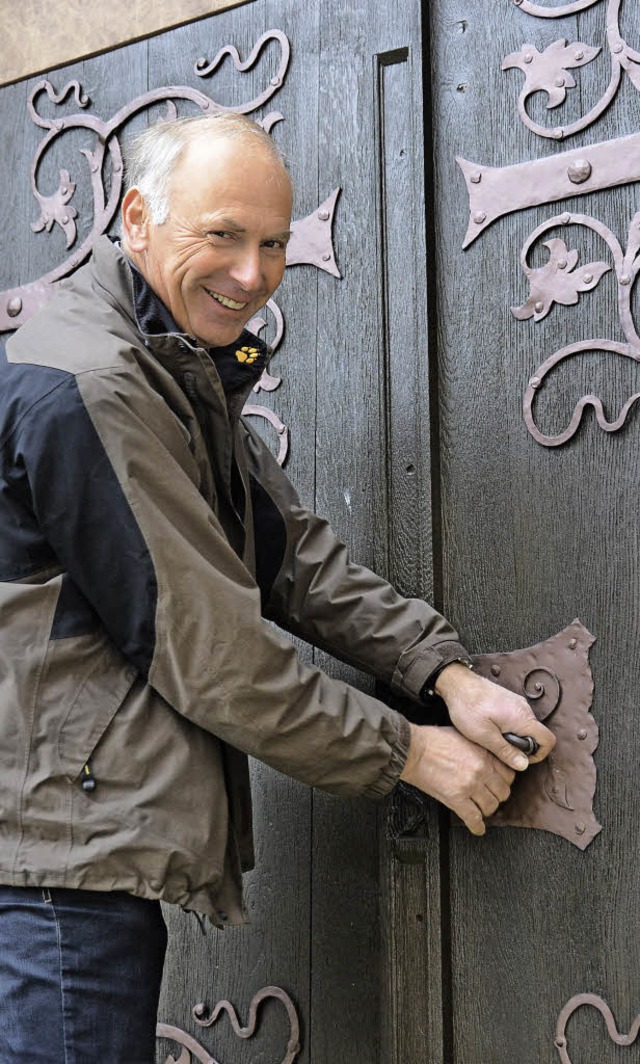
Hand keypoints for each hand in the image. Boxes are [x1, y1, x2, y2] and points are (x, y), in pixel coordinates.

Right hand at [400, 724, 514, 835]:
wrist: (414, 750)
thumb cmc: (433, 740)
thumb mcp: (465, 735)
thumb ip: (481, 747)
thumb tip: (489, 755)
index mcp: (485, 754)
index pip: (509, 774)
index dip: (504, 781)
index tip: (499, 783)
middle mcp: (481, 770)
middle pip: (502, 792)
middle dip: (497, 796)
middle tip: (489, 796)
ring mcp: (470, 786)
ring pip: (491, 807)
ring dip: (486, 810)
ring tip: (480, 808)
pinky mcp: (456, 799)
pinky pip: (473, 818)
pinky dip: (477, 826)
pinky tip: (477, 827)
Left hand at [434, 662, 555, 771]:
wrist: (457, 683)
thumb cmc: (468, 708)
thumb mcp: (484, 736)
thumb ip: (506, 751)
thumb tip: (523, 766)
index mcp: (522, 718)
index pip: (548, 740)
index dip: (539, 755)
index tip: (519, 758)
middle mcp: (524, 708)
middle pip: (537, 734)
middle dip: (523, 747)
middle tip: (500, 749)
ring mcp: (517, 703)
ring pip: (526, 727)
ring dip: (515, 737)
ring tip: (492, 738)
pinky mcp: (509, 700)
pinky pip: (517, 719)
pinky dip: (509, 728)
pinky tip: (490, 729)